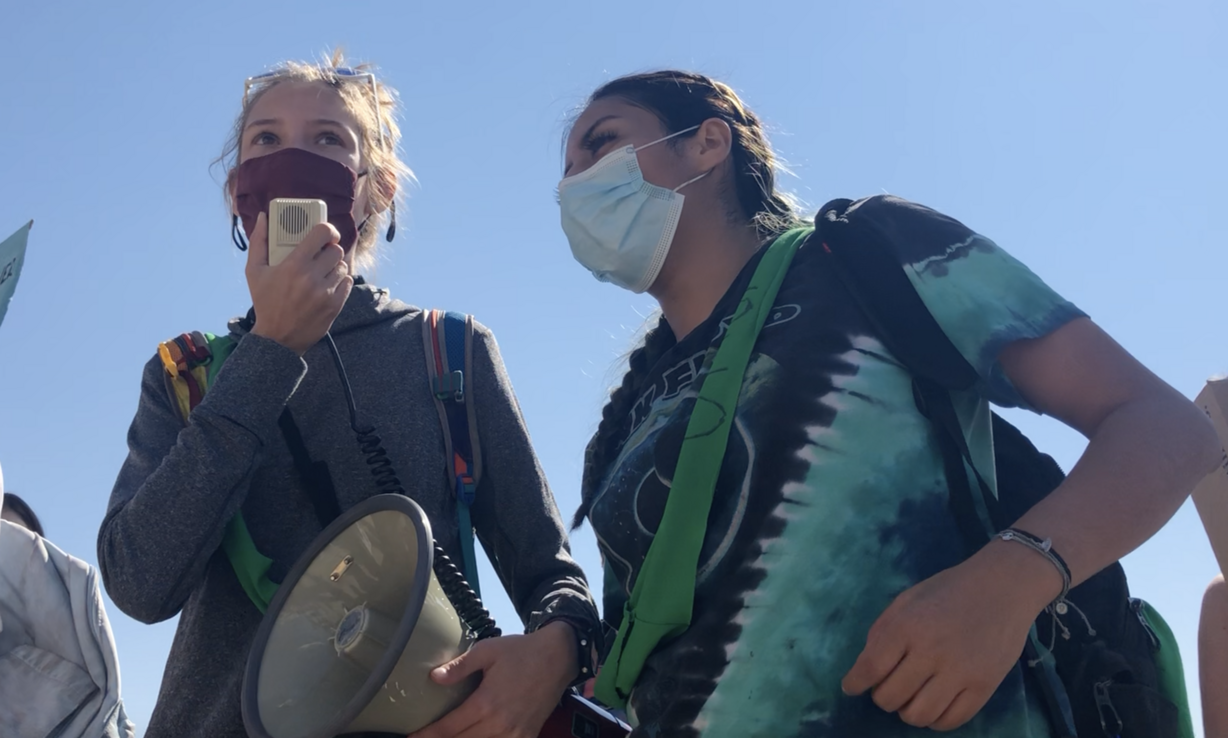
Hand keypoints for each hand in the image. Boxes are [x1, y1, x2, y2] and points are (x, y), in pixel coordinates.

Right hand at [244, 211, 352, 354]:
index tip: (325, 234)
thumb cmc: (264, 302)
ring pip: (343, 267)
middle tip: (321, 255)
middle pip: (335, 250)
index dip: (327, 229)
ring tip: (322, 272)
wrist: (277, 339)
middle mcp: (311, 277)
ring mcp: (326, 292)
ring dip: (335, 267)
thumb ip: (258, 241)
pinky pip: (348, 283)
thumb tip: (264, 217)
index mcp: (293, 265)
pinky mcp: (335, 305)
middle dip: (329, 250)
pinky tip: (328, 285)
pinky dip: (341, 281)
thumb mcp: (254, 271)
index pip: (322, 233)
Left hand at [408, 621, 579, 737]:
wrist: (558, 657)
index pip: (449, 728)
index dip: (427, 735)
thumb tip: (434, 677)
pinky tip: (476, 737)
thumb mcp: (487, 651)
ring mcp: (515, 734)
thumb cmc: (521, 651)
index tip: (411, 737)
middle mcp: (500, 724)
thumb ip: (460, 667)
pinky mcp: (528, 736)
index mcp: (486, 703)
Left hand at [841, 542, 1059, 730]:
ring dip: (907, 711)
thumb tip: (864, 668)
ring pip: (918, 716)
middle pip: (890, 697)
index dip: (855, 684)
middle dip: (882, 696)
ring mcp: (960, 672)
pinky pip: (951, 722)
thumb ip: (883, 631)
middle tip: (889, 686)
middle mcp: (931, 652)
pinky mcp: (984, 687)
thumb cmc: (950, 590)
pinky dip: (935, 720)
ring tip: (911, 697)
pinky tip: (933, 705)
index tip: (851, 688)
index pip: (870, 668)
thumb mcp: (907, 599)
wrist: (1003, 586)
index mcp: (907, 625)